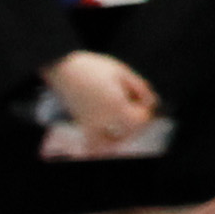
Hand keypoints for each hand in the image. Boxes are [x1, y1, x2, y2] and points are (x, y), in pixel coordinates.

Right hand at [41, 52, 155, 142]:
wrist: (63, 67)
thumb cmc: (93, 67)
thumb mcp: (122, 72)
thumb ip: (140, 88)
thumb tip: (151, 102)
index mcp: (114, 106)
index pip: (138, 121)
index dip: (146, 111)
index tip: (144, 99)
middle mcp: (101, 119)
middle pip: (125, 136)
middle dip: (134, 127)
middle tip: (136, 112)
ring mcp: (87, 124)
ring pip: (103, 146)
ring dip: (116, 141)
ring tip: (121, 127)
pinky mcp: (79, 123)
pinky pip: (90, 142)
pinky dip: (100, 142)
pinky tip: (107, 129)